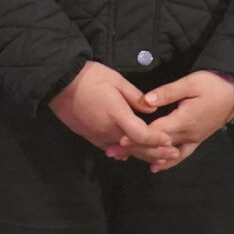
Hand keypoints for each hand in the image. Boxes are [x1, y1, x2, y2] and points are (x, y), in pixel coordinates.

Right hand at [48, 61, 170, 160]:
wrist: (60, 83)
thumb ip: (136, 97)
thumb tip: (151, 110)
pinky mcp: (90, 137)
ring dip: (142, 155)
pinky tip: (132, 154)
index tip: (169, 140)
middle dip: (156, 152)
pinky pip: (111, 149)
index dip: (157, 140)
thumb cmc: (90, 77)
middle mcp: (108, 130)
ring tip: (158, 156)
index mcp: (117, 115)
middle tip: (173, 153)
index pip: (141, 135)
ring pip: (124, 151)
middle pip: (136, 148)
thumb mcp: (117, 80)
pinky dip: (124, 153)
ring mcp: (98, 136)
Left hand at [121, 71, 233, 171]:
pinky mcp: (197, 140)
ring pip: (166, 152)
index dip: (137, 136)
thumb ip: (168, 92)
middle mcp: (187, 134)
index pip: (155, 131)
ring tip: (125, 158)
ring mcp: (193, 139)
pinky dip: (168, 162)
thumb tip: (147, 100)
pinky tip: (155, 167)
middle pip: (157, 145)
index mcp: (184, 120)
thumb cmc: (213, 84)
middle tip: (111, 151)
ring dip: (146, 156)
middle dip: (134, 148)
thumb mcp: (191, 83)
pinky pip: (181, 154)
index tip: (118, 139)